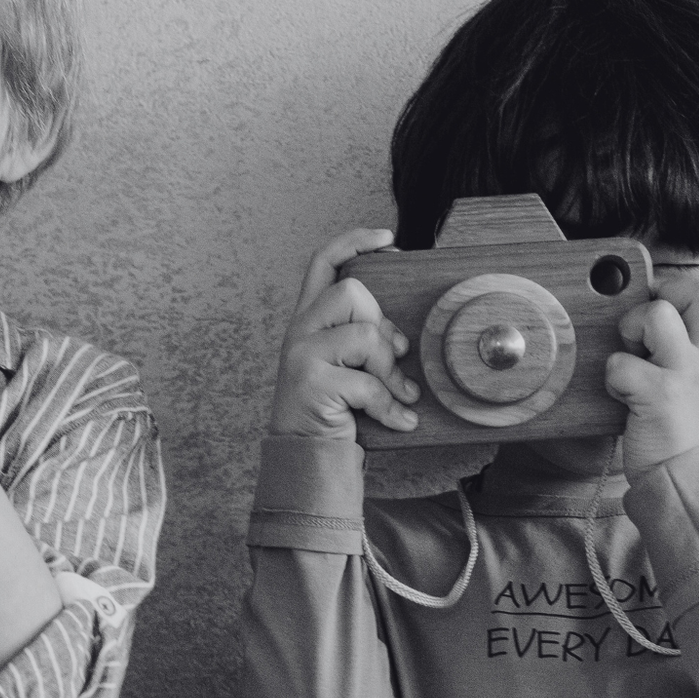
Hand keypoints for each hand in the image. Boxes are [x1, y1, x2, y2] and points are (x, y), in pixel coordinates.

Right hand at [266, 229, 419, 443]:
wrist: (303, 458)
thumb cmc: (329, 411)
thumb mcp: (343, 367)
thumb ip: (359, 340)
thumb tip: (399, 338)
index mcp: (307, 320)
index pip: (323, 262)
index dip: (354, 243)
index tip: (386, 239)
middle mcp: (298, 331)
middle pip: (351, 293)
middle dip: (383, 325)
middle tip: (394, 357)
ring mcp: (301, 356)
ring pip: (363, 334)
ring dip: (390, 369)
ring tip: (400, 395)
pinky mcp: (312, 384)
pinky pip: (368, 383)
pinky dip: (390, 405)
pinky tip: (399, 420)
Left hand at [605, 249, 698, 474]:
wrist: (684, 480)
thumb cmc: (683, 432)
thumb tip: (674, 312)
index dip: (683, 294)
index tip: (665, 320)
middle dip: (665, 298)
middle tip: (649, 331)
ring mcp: (684, 373)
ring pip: (657, 313)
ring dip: (632, 330)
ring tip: (634, 360)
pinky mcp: (657, 395)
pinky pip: (620, 363)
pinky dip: (612, 379)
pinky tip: (624, 397)